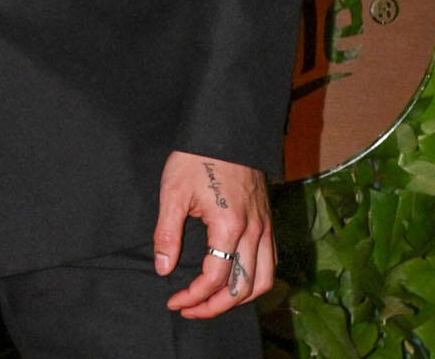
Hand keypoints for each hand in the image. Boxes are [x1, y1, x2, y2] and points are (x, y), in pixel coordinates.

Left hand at [154, 151, 273, 319]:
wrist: (225, 127)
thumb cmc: (197, 156)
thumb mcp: (173, 191)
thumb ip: (167, 234)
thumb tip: (164, 269)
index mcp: (228, 225)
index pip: (214, 278)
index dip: (193, 297)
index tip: (175, 301)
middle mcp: (253, 230)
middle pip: (242, 288)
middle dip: (215, 307)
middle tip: (190, 308)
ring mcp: (264, 226)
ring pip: (263, 280)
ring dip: (239, 299)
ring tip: (213, 302)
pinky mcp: (267, 219)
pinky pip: (270, 262)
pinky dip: (255, 280)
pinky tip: (236, 279)